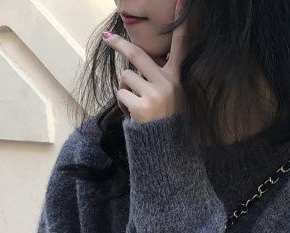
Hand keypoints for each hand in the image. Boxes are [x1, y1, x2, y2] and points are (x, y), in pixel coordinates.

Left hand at [102, 0, 185, 122]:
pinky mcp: (140, 107)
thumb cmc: (168, 124)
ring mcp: (154, 95)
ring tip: (138, 106)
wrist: (167, 152)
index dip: (182, 23)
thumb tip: (137, 65)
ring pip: (126, 77)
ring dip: (126, 90)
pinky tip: (135, 115)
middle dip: (119, 45)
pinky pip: (121, 95)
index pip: (182, 46)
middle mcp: (168, 83)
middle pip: (137, 54)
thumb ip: (162, 79)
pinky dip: (123, 104)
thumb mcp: (174, 99)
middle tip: (107, 38)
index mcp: (178, 79)